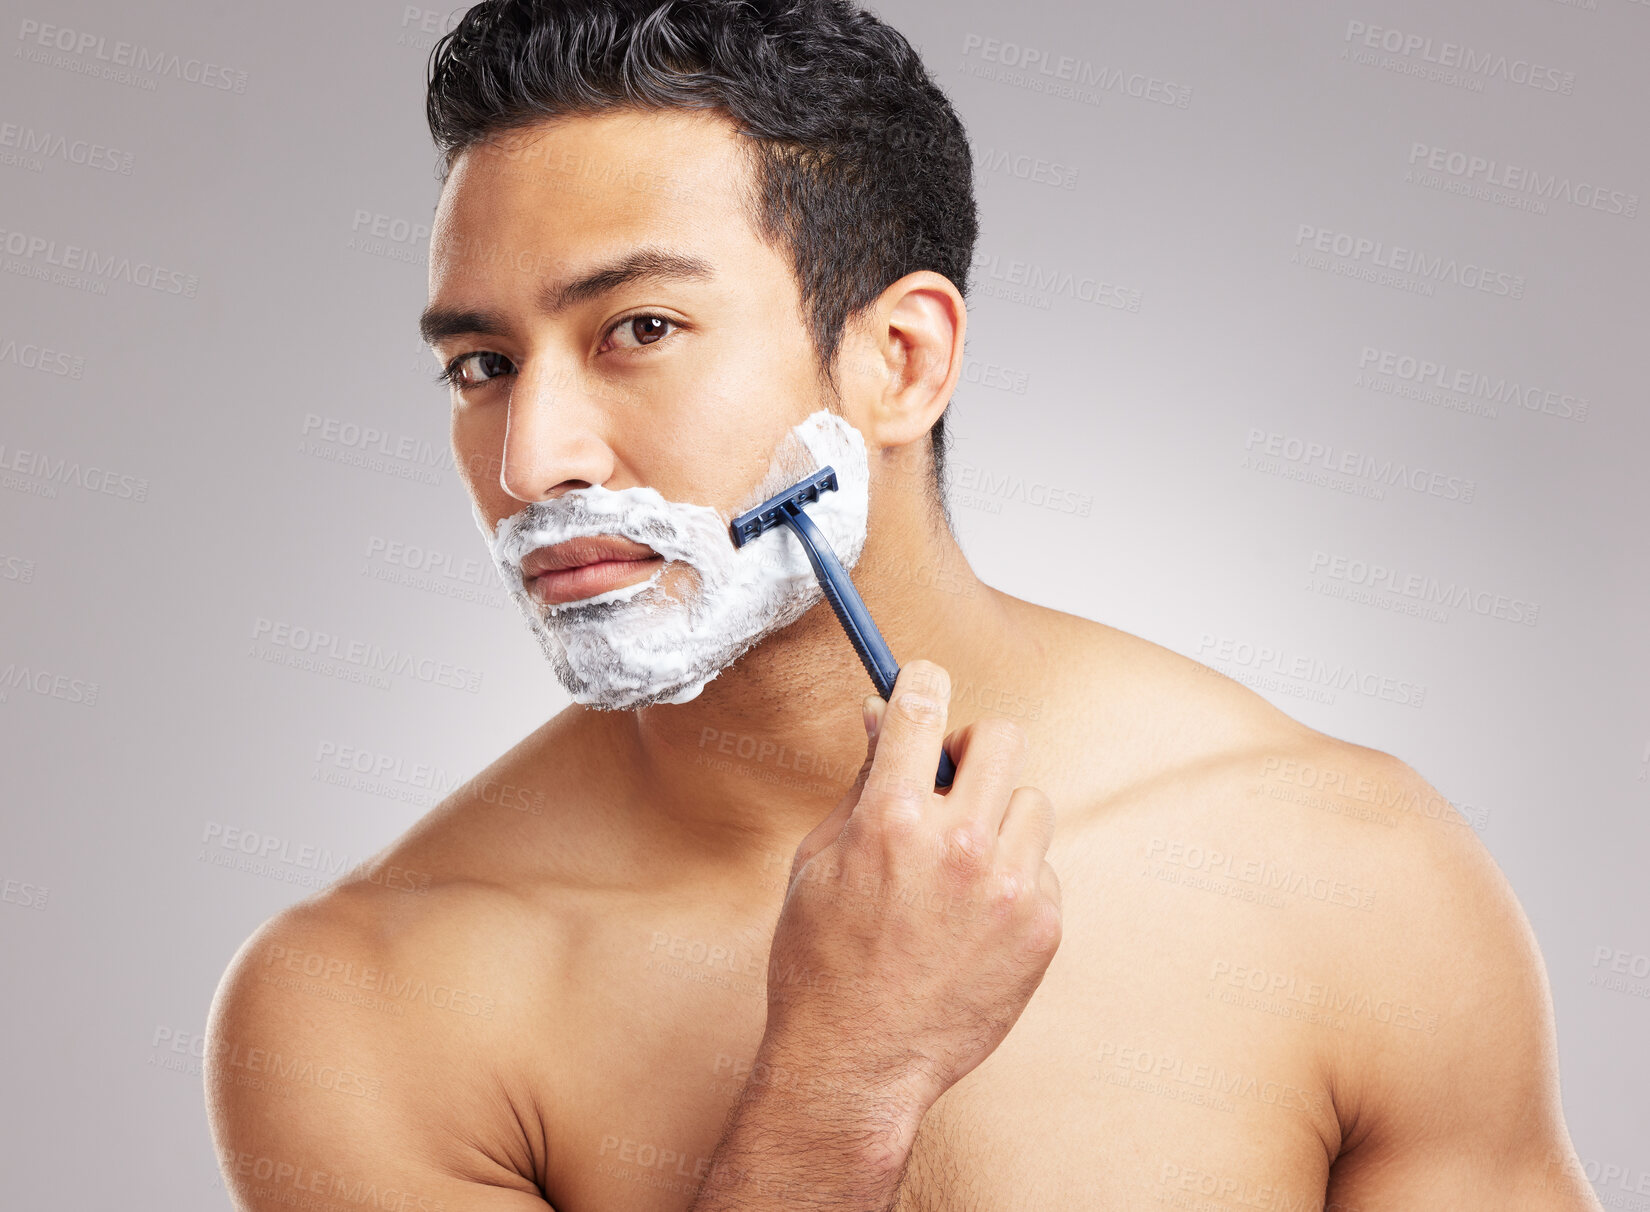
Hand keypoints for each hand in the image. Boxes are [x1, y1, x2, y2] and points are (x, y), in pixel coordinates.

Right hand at [759, 660, 1062, 1115]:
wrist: (856, 1064)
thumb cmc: (821, 965)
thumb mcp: (818, 862)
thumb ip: (862, 784)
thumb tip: (884, 721)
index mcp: (893, 818)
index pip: (924, 703)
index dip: (921, 683)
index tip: (921, 686)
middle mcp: (960, 845)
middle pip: (1002, 736)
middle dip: (972, 748)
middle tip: (951, 780)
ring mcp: (1009, 888)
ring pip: (1032, 800)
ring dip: (1000, 817)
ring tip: (964, 864)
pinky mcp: (1041, 928)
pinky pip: (1044, 866)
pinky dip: (1016, 878)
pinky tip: (976, 916)